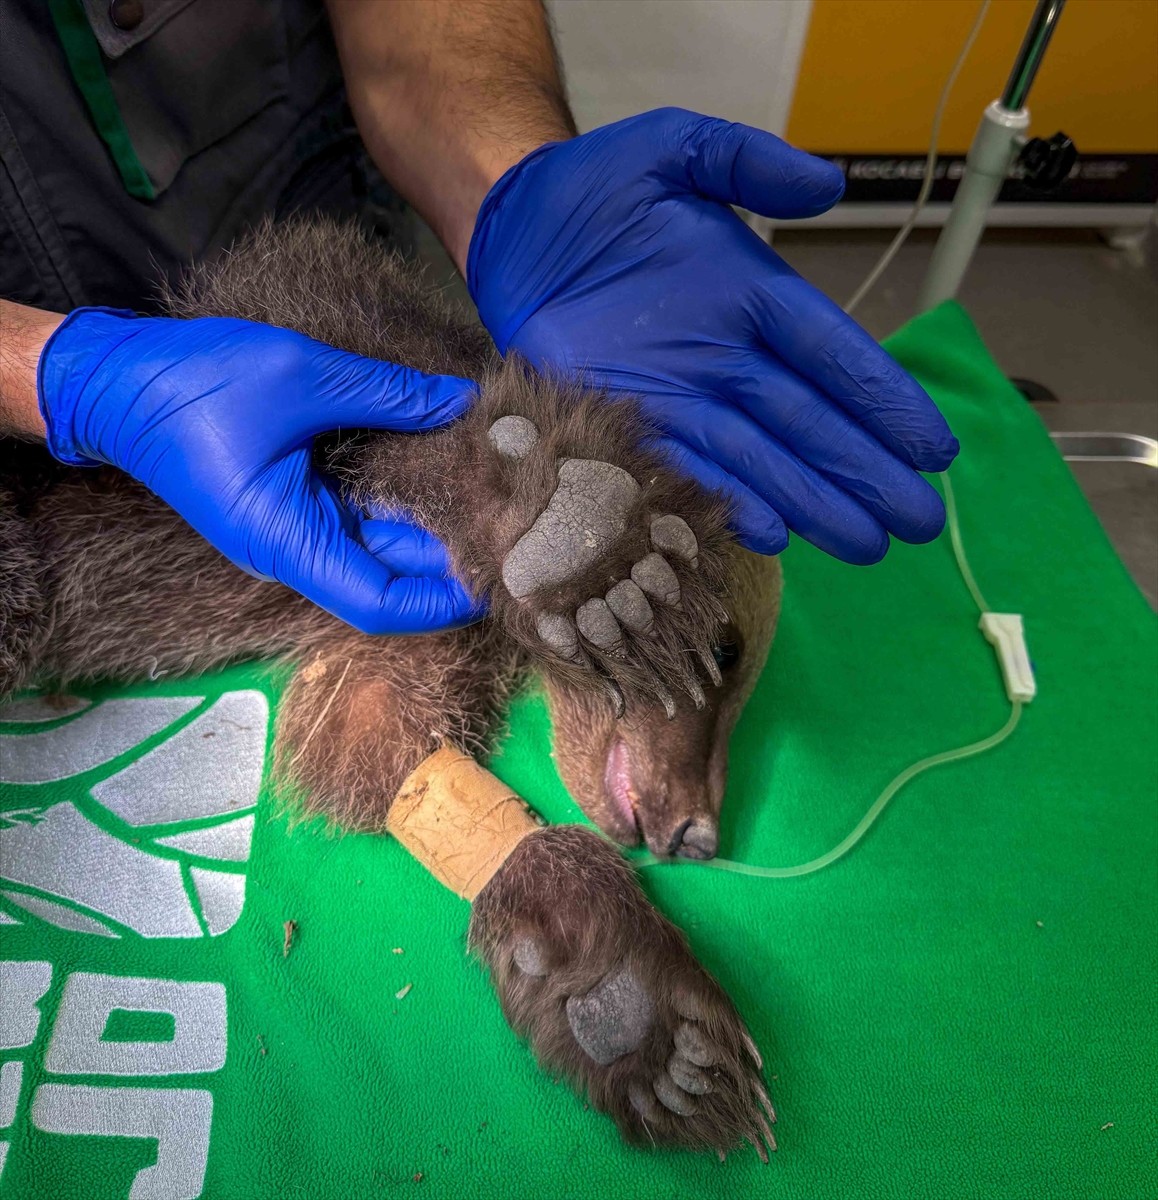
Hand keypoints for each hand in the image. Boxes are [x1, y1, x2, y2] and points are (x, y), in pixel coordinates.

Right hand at [37, 309, 483, 632]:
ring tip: (492, 508)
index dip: (442, 601)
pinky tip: (444, 481)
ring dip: (429, 537)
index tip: (496, 578)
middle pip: (386, 581)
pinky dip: (401, 511)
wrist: (116, 382)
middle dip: (450, 564)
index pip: (378, 603)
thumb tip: (462, 397)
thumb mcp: (299, 375)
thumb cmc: (195, 383)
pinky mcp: (291, 509)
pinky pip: (357, 525)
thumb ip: (388, 394)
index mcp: (287, 540)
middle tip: (514, 533)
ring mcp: (291, 533)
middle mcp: (291, 551)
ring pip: (375, 554)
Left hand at [467, 108, 958, 563]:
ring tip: (866, 544)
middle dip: (866, 474)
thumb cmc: (593, 191)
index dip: (884, 400)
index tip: (934, 446)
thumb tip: (828, 187)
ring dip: (815, 504)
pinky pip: (689, 473)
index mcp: (755, 297)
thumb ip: (745, 163)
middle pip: (811, 424)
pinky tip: (775, 536)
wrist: (513, 232)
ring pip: (763, 461)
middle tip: (918, 522)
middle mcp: (730, 360)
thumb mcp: (671, 151)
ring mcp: (684, 400)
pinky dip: (730, 505)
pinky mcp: (630, 426)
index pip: (835, 355)